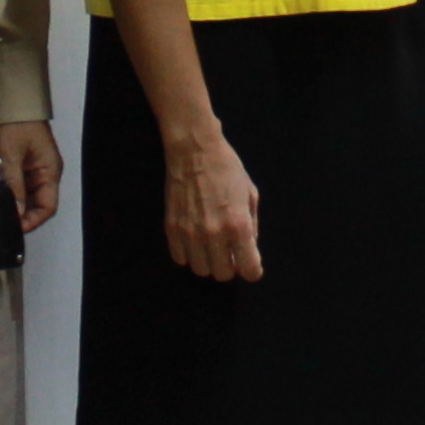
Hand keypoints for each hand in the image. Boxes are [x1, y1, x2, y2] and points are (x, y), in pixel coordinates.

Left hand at [0, 114, 63, 232]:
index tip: (12, 228)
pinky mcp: (22, 163)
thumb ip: (13, 186)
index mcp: (50, 171)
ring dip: (13, 203)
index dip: (32, 221)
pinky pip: (18, 184)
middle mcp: (45, 173)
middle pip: (36, 204)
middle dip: (20, 214)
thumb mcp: (11, 156)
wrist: (12, 98)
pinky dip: (8, 191)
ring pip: (26, 196)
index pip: (47, 207)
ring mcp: (34, 168)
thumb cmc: (15, 124)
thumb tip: (15, 214)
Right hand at [161, 132, 262, 282]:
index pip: (249, 270)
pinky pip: (180, 258)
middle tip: (229, 251)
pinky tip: (194, 240)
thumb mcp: (250, 194)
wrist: (194, 150)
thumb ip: (252, 227)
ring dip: (208, 262)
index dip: (252, 269)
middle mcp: (214, 234)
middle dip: (230, 266)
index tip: (250, 263)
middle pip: (223, 275)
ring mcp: (190, 233)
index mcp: (239, 225)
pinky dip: (189, 254)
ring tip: (210, 246)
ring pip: (200, 270)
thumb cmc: (227, 168)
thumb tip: (248, 250)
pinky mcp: (172, 228)